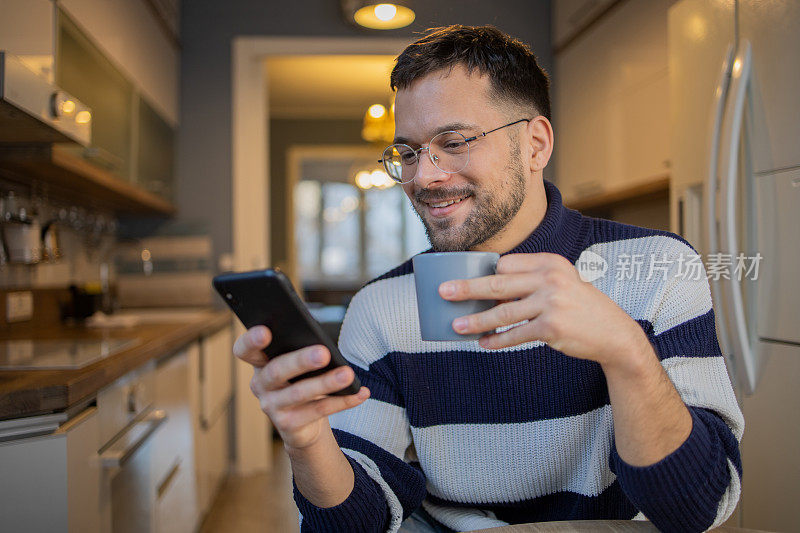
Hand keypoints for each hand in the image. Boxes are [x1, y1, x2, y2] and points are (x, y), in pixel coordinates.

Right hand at [233, 326, 369, 449]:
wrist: (302, 424)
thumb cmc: (301, 381)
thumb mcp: (297, 364)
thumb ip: (301, 350)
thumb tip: (323, 346)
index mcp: (260, 363)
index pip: (244, 350)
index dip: (251, 341)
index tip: (265, 331)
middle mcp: (261, 385)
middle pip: (276, 371)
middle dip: (300, 361)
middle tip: (323, 352)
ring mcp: (272, 407)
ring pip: (299, 393)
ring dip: (326, 382)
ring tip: (348, 374)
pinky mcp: (288, 425)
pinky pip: (319, 411)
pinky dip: (343, 401)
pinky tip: (360, 393)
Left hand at [439, 253, 651, 366]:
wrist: (614, 333)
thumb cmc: (580, 307)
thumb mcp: (562, 282)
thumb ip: (532, 280)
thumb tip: (490, 288)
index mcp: (550, 262)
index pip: (506, 264)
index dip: (485, 273)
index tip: (466, 280)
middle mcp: (550, 278)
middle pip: (498, 282)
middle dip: (467, 289)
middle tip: (444, 292)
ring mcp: (551, 303)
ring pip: (502, 312)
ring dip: (476, 321)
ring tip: (456, 326)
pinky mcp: (551, 328)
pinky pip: (515, 334)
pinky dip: (497, 340)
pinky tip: (483, 343)